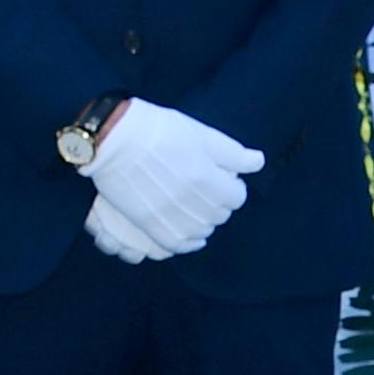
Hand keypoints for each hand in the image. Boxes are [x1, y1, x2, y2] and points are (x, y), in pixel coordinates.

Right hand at [87, 99, 260, 259]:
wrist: (114, 138)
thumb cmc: (159, 129)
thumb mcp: (201, 134)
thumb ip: (233, 153)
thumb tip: (258, 162)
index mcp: (211, 180)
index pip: (237, 197)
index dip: (231, 186)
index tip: (220, 177)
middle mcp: (195, 203)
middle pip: (220, 215)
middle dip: (217, 203)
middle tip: (202, 188)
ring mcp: (172, 217)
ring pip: (201, 232)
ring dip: (201, 221)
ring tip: (191, 206)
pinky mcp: (150, 225)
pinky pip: (177, 245)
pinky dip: (185, 241)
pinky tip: (184, 230)